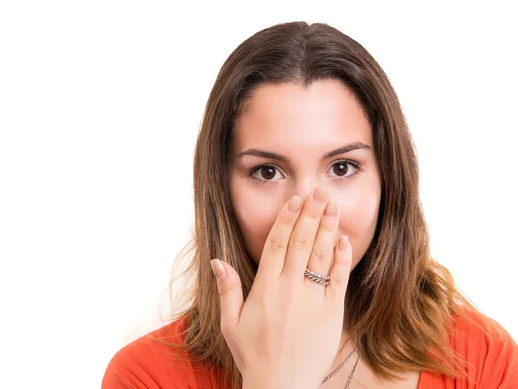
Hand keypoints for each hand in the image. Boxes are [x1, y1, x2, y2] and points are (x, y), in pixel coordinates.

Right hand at [210, 187, 352, 388]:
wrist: (281, 386)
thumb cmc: (253, 354)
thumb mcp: (230, 323)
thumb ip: (226, 289)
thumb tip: (217, 260)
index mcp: (265, 288)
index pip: (276, 244)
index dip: (287, 219)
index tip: (295, 200)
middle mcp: (289, 289)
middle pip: (301, 242)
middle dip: (310, 214)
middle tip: (318, 192)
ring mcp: (312, 300)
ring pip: (321, 255)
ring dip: (327, 227)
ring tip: (333, 205)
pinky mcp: (331, 312)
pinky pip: (338, 279)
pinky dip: (341, 257)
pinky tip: (343, 238)